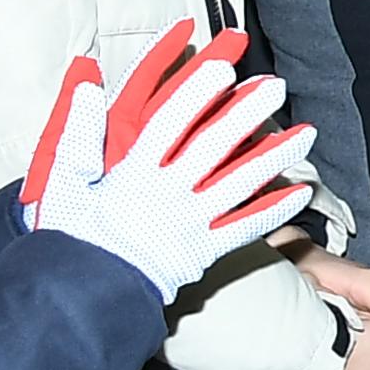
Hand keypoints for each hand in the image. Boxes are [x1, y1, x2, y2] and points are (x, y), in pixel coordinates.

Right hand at [20, 27, 318, 298]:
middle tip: (276, 88)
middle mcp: (168, 195)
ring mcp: (191, 223)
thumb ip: (76, 135)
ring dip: (276, 157)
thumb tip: (85, 85)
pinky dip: (275, 210)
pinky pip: (245, 228)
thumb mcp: (62, 186)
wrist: (84, 301)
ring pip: (241, 184)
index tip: (221, 68)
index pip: (169, 126)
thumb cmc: (72, 240)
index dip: (195, 95)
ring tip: (307, 133)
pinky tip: (302, 192)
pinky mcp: (204, 250)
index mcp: (132, 176)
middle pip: (214, 148)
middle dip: (247, 114)